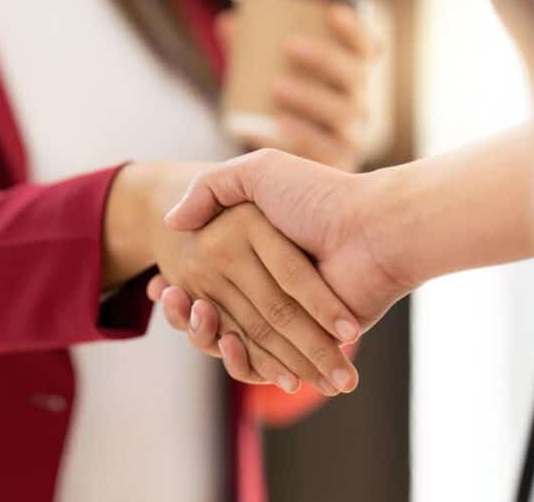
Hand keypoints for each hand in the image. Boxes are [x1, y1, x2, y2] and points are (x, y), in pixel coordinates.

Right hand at [148, 150, 412, 379]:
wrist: (374, 229)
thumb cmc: (317, 195)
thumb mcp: (259, 172)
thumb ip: (211, 187)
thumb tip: (172, 221)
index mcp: (256, 253)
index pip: (207, 279)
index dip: (180, 287)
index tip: (159, 286)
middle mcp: (271, 285)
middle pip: (216, 312)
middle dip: (187, 313)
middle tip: (170, 297)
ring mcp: (290, 315)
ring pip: (234, 339)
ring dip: (207, 336)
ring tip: (196, 317)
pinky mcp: (308, 342)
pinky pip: (266, 361)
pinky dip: (243, 360)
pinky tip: (224, 342)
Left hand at [218, 4, 379, 170]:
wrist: (290, 175)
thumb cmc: (280, 112)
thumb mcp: (266, 79)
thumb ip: (251, 51)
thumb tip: (228, 22)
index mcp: (349, 78)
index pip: (367, 49)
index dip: (356, 30)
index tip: (331, 12)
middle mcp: (357, 104)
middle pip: (354, 76)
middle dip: (326, 57)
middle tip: (290, 45)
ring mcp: (350, 136)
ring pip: (344, 112)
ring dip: (311, 95)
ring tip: (276, 85)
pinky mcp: (336, 163)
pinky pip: (327, 150)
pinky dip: (302, 135)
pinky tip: (279, 124)